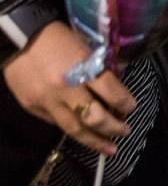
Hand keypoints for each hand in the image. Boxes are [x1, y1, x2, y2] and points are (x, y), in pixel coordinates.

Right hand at [2, 21, 135, 155]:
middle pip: (94, 116)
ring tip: (110, 148)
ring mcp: (46, 100)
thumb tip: (117, 88)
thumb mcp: (85, 46)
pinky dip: (73, 130)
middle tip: (126, 131)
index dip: (125, 103)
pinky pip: (56, 124)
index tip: (131, 107)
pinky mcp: (32, 107)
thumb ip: (100, 68)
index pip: (111, 91)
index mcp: (82, 67)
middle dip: (113, 127)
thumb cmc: (57, 37)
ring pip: (74, 128)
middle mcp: (65, 87)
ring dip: (95, 141)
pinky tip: (84, 134)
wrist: (18, 38)